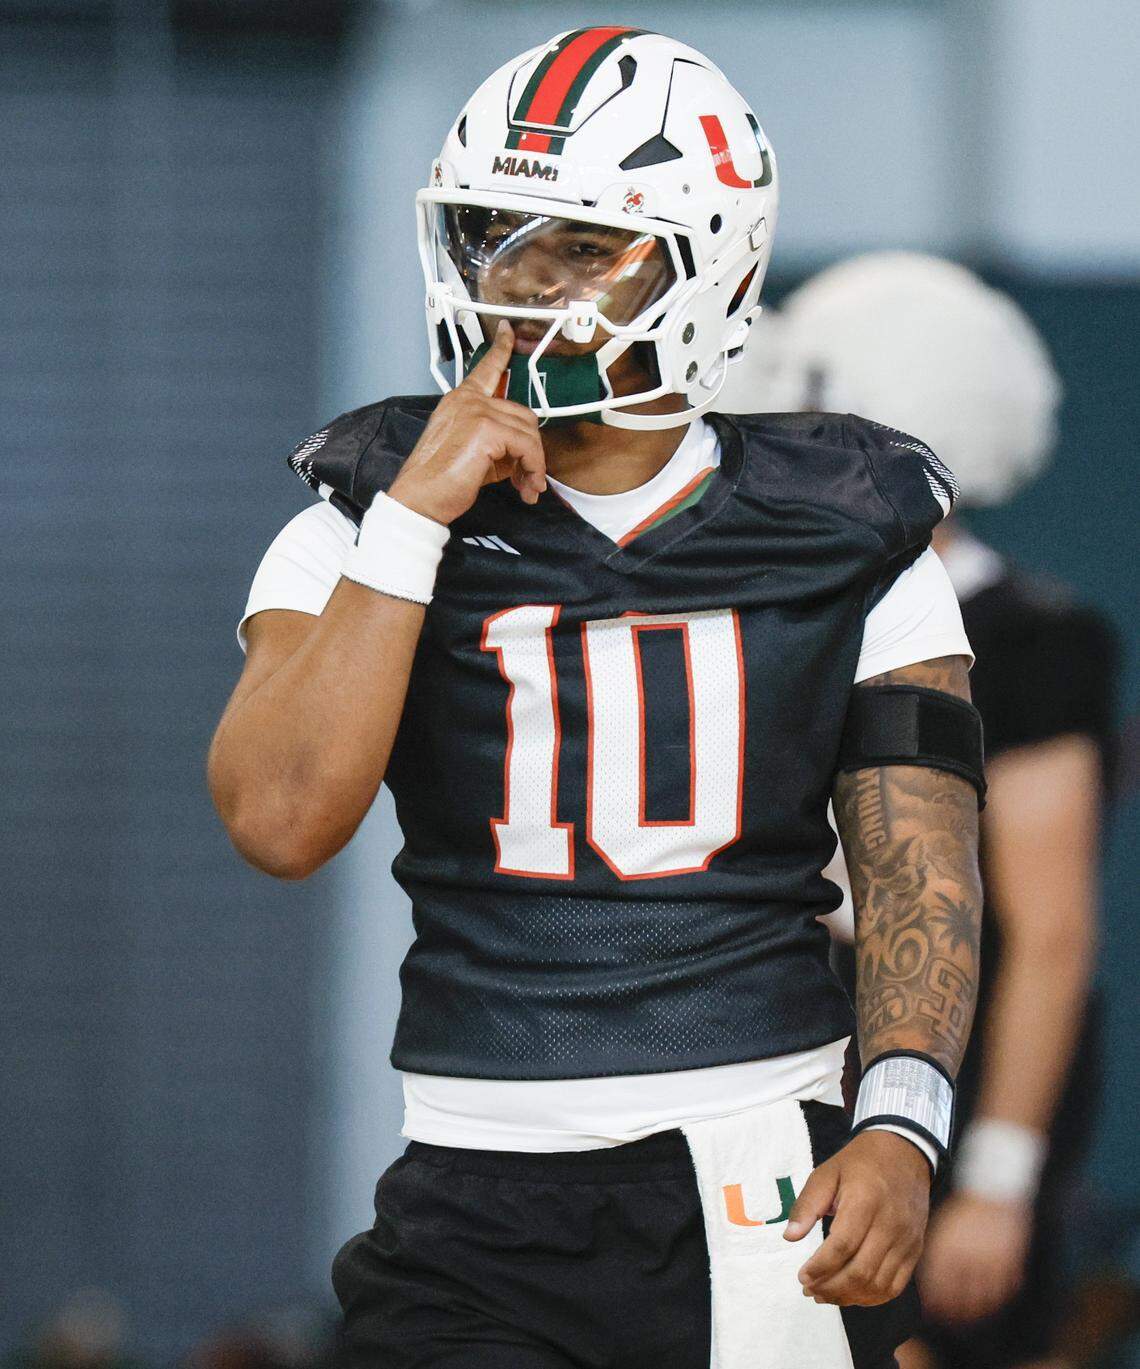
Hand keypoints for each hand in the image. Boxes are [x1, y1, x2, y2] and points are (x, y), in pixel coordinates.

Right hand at [388, 320, 546, 524]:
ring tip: (527, 488)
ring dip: (534, 463)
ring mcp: (477, 411)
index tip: (509, 332)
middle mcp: (468, 400)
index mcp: (460, 400)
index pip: (485, 369)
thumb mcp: (470, 452)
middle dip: (531, 448)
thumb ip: (496, 441)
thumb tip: (522, 452)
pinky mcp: (486, 429)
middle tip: (528, 478)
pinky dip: (533, 467)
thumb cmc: (438, 481)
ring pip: (528, 431)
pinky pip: (527, 446)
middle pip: (522, 413)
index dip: (502, 350)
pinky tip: (526, 486)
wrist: (420, 498)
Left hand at [785, 1130, 930, 1306]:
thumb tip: (790, 1237)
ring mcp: (906, 1240)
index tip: (802, 1277)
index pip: (842, 1246)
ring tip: (824, 1295)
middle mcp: (890, 1224)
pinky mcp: (914, 1250)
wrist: (903, 1153)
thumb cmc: (859, 1163)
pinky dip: (872, 1298)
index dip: (820, 1267)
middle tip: (809, 1290)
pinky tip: (851, 1294)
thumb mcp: (826, 1173)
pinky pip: (895, 1286)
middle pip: (861, 1271)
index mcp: (865, 1201)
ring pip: (879, 1284)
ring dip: (849, 1297)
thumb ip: (807, 1205)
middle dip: (831, 1288)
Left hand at [917, 1190, 1030, 1324]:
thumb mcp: (942, 1228)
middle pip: (961, 1297)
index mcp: (948, 1248)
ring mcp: (991, 1261)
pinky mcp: (1011, 1262)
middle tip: (951, 1320)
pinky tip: (992, 1301)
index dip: (936, 1302)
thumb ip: (936, 1254)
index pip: (938, 1286)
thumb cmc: (963, 1211)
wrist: (992, 1189)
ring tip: (971, 1316)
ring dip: (977, 1311)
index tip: (933, 1311)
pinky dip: (999, 1299)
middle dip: (954, 1312)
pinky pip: (1005, 1290)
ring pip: (984, 1299)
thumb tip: (926, 1280)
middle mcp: (969, 1258)